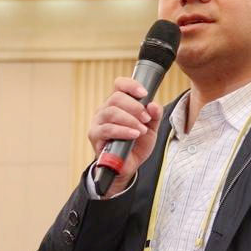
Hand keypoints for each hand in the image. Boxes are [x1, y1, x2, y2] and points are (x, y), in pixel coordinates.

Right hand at [88, 77, 162, 196]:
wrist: (127, 166)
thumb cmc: (136, 144)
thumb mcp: (151, 128)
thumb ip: (154, 116)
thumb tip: (153, 105)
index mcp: (118, 103)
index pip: (120, 85)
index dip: (131, 85)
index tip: (144, 94)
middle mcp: (105, 109)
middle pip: (116, 97)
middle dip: (135, 107)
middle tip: (146, 118)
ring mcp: (98, 121)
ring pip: (111, 112)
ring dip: (130, 120)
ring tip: (142, 130)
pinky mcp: (95, 135)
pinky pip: (108, 129)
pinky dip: (123, 131)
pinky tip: (134, 135)